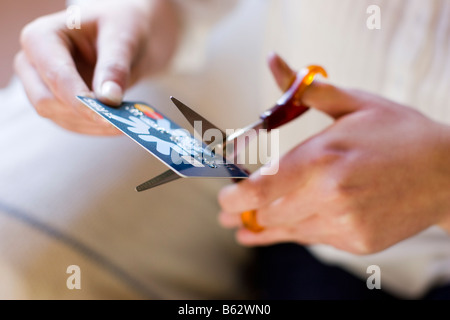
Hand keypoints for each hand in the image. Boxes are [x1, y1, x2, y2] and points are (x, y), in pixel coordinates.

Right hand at [14, 0, 179, 134]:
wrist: (126, 34)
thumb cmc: (121, 25)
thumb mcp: (123, 37)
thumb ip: (115, 67)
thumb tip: (108, 99)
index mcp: (42, 37)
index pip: (56, 76)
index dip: (80, 100)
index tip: (105, 116)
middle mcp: (34, 63)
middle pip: (47, 101)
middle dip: (84, 115)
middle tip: (120, 122)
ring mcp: (43, 86)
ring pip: (59, 118)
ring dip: (92, 125)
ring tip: (126, 121)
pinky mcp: (58, 103)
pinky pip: (72, 124)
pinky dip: (95, 128)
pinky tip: (118, 125)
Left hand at [218, 54, 449, 253]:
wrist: (447, 173)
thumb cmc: (398, 133)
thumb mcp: (352, 103)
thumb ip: (304, 90)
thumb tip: (274, 60)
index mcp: (322, 160)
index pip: (260, 190)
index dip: (234, 200)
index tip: (224, 200)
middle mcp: (330, 196)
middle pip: (268, 215)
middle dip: (245, 215)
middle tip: (229, 214)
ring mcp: (345, 224)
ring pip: (288, 231)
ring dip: (265, 227)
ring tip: (245, 229)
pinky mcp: (357, 241)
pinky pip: (314, 239)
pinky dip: (296, 231)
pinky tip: (283, 229)